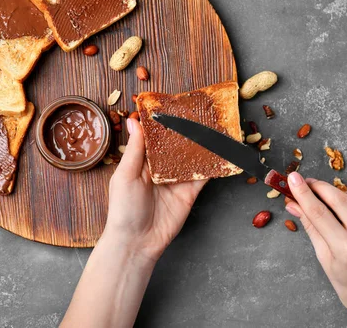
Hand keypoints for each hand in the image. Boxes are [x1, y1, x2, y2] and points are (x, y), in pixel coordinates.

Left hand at [103, 118, 206, 261]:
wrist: (137, 242)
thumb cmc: (124, 209)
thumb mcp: (125, 174)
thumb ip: (135, 148)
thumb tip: (133, 120)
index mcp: (142, 160)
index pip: (156, 137)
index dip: (165, 122)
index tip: (175, 104)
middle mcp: (161, 168)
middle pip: (177, 145)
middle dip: (187, 131)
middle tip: (201, 112)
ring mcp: (176, 179)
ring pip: (192, 157)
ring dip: (202, 144)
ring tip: (215, 127)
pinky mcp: (189, 192)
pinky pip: (203, 175)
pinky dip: (213, 165)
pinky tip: (223, 152)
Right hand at [284, 172, 346, 327]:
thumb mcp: (324, 259)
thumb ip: (311, 227)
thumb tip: (293, 204)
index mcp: (346, 250)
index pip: (318, 212)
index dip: (303, 192)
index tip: (292, 178)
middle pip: (337, 198)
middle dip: (319, 187)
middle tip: (307, 183)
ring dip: (339, 195)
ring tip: (332, 207)